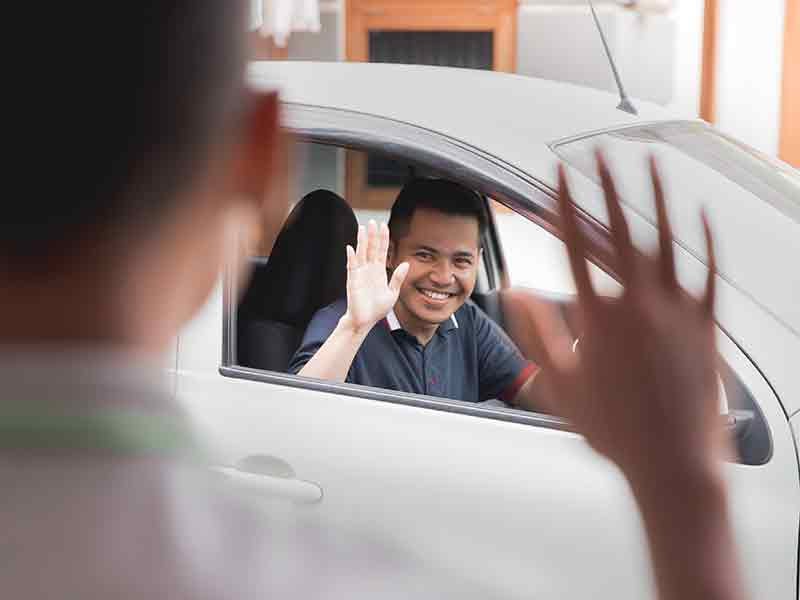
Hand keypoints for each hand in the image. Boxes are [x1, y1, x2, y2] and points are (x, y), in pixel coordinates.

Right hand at [343, 221, 408, 332]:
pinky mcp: (353, 280)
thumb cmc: (377, 309)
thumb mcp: (392, 293)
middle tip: (373, 221)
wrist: (365, 321)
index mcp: (379, 271)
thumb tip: (406, 264)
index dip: (383, 239)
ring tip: (363, 228)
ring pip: (361, 253)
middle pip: (371, 248)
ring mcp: (360, 273)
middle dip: (373, 235)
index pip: (382, 251)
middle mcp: (369, 269)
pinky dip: (351, 257)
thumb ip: (398, 278)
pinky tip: (351, 248)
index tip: (384, 226)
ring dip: (362, 241)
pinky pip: (351, 266)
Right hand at [520, 153, 724, 479]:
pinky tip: (700, 212)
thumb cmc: (613, 430)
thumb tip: (514, 293)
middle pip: (618, 229)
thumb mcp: (559, 384)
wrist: (672, 464)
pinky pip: (709, 269)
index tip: (557, 175)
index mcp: (597, 317)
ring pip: (666, 238)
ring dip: (656, 195)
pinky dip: (705, 238)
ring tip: (649, 162)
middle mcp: (638, 304)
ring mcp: (677, 310)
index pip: (572, 245)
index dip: (562, 204)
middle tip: (598, 152)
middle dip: (606, 184)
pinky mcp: (708, 323)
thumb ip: (536, 332)